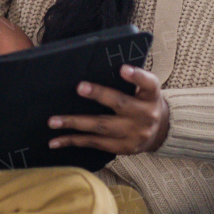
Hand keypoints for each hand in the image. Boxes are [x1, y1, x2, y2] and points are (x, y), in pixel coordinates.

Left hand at [47, 65, 169, 154]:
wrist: (160, 132)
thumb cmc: (144, 102)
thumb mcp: (145, 88)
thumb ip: (130, 78)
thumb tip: (100, 65)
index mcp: (151, 95)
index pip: (149, 83)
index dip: (136, 76)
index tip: (123, 69)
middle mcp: (145, 115)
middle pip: (120, 103)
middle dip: (99, 95)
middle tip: (79, 87)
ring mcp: (133, 134)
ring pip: (101, 127)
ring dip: (75, 123)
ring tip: (53, 121)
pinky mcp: (122, 148)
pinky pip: (94, 143)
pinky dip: (73, 141)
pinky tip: (55, 141)